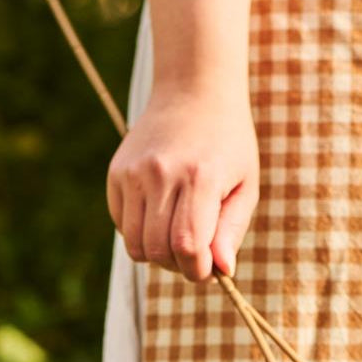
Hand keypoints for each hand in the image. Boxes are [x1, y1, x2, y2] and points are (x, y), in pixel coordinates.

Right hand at [106, 89, 258, 281]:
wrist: (193, 90)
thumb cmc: (228, 145)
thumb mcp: (245, 185)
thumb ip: (232, 230)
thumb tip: (222, 271)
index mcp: (199, 177)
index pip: (187, 246)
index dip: (197, 270)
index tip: (208, 270)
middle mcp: (161, 173)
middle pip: (158, 250)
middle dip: (178, 266)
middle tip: (195, 255)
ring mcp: (133, 172)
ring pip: (135, 245)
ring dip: (157, 254)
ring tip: (177, 239)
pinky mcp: (116, 173)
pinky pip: (122, 226)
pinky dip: (140, 234)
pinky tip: (160, 216)